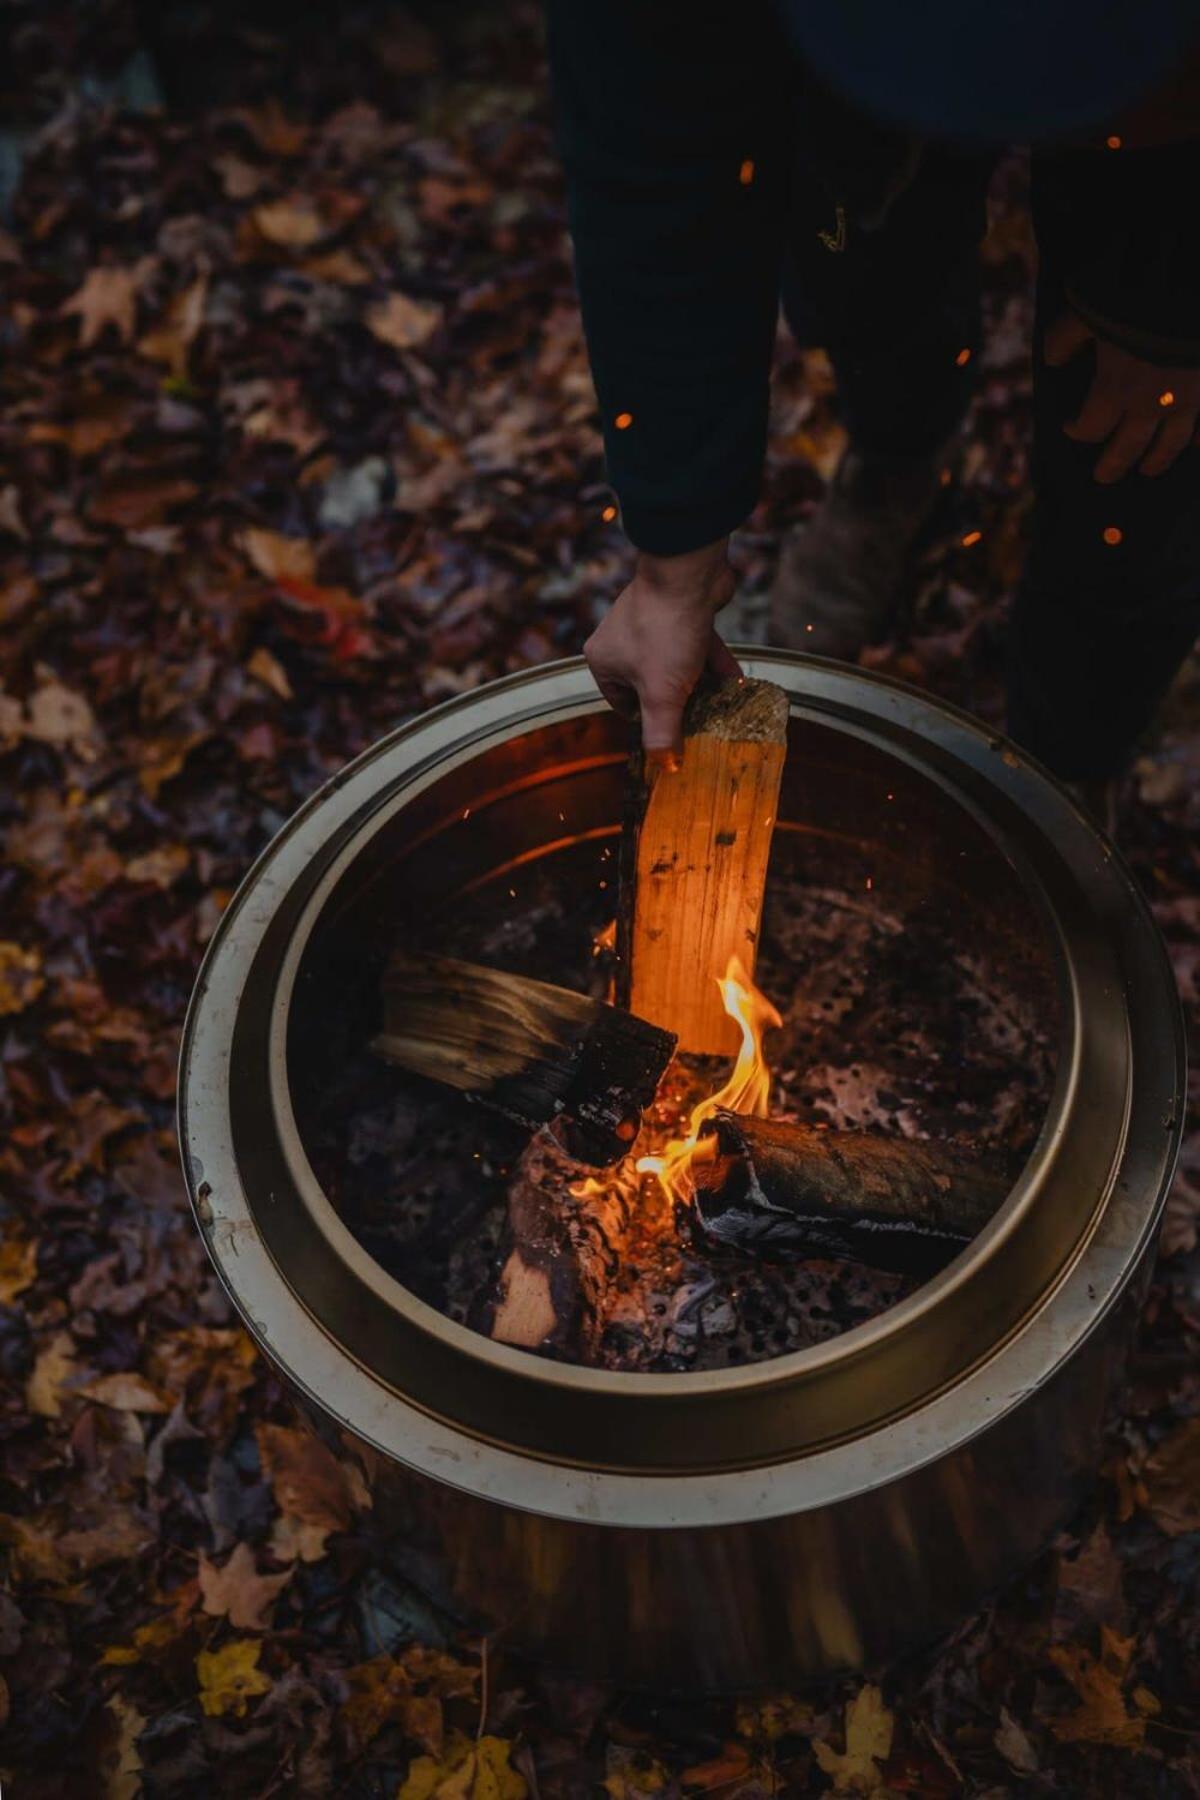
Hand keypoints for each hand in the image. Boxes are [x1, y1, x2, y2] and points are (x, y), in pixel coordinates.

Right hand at [584, 537, 740, 760]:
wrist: (690, 573)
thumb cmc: (666, 633)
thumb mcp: (662, 695)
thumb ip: (661, 733)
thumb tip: (664, 767)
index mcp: (604, 660)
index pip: (624, 705)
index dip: (650, 722)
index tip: (676, 735)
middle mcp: (621, 640)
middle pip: (653, 686)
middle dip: (682, 704)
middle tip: (705, 722)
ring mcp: (651, 623)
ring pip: (677, 665)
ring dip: (702, 684)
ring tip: (725, 705)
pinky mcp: (678, 610)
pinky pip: (694, 645)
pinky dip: (712, 662)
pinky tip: (736, 680)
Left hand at [1045, 309, 1199, 481]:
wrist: (1190, 286)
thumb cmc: (1135, 299)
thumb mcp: (1089, 312)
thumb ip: (1065, 338)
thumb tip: (1051, 359)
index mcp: (1116, 390)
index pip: (1090, 426)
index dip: (1077, 430)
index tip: (1070, 428)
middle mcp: (1151, 404)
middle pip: (1128, 447)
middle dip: (1113, 464)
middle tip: (1104, 478)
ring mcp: (1187, 400)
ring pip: (1171, 442)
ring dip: (1158, 459)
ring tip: (1149, 470)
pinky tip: (1197, 444)